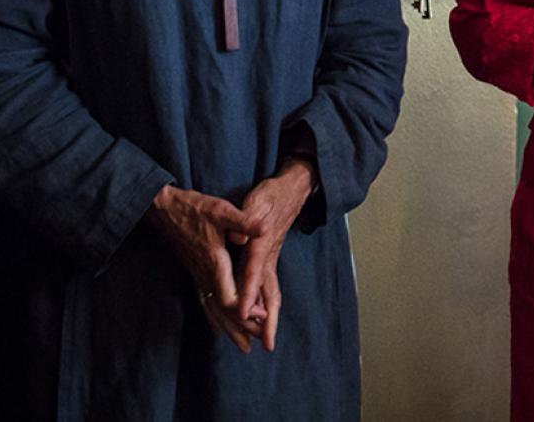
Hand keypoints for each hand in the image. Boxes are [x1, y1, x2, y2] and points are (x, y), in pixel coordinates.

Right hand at [145, 184, 263, 352]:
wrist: (165, 210)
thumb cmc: (195, 208)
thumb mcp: (221, 210)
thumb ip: (243, 222)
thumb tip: (264, 228)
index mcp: (214, 261)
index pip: (228, 296)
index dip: (244, 310)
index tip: (262, 317)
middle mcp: (205, 274)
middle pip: (223, 310)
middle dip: (241, 326)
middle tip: (259, 340)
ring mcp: (198, 276)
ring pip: (214, 310)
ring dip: (229, 328)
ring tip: (244, 346)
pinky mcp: (196, 274)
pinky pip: (205, 303)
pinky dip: (215, 319)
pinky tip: (220, 331)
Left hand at [231, 159, 313, 351]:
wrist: (293, 190)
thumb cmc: (272, 195)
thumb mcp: (257, 200)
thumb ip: (247, 218)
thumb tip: (240, 236)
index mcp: (261, 244)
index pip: (253, 273)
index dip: (248, 293)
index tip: (242, 313)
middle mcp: (268, 257)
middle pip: (270, 294)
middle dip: (268, 320)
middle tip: (268, 344)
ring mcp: (271, 261)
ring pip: (271, 294)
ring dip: (269, 319)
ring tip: (266, 341)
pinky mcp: (269, 260)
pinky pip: (268, 289)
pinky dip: (265, 307)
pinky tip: (260, 318)